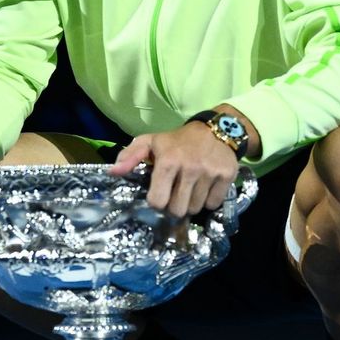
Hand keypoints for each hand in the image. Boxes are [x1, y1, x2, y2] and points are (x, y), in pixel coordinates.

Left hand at [109, 123, 237, 219]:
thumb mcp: (151, 142)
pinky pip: (213, 204)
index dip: (157, 200)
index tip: (161, 193)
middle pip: (177, 209)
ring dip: (192, 203)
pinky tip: (206, 187)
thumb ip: (130, 156)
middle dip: (175, 204)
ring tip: (192, 189)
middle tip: (177, 192)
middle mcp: (190, 168)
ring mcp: (210, 173)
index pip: (157, 201)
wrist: (216, 130)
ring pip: (196, 209)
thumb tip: (112, 172)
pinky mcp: (227, 176)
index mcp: (168, 161)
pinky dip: (209, 201)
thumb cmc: (178, 141)